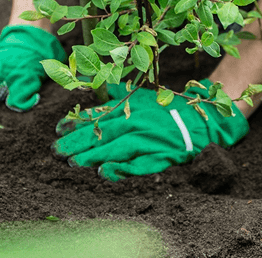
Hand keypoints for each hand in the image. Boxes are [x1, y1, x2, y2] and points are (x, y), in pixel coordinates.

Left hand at [52, 79, 248, 180]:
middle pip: (102, 132)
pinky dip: (122, 168)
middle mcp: (138, 121)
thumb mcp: (143, 96)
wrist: (204, 121)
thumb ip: (120, 93)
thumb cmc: (170, 110)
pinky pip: (139, 164)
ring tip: (73, 163)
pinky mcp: (162, 155)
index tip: (58, 130)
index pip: (99, 114)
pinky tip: (105, 173)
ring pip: (116, 148)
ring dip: (93, 156)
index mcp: (132, 106)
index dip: (78, 123)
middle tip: (56, 152)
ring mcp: (150, 138)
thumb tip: (97, 88)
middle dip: (77, 142)